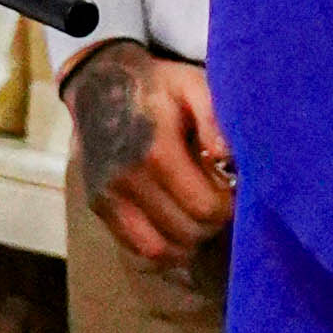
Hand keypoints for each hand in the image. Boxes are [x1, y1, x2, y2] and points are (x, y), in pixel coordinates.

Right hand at [69, 37, 233, 263]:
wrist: (99, 83)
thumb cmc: (157, 86)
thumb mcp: (192, 86)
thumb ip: (214, 119)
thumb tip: (230, 159)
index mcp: (156, 152)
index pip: (204, 208)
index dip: (229, 208)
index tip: (235, 193)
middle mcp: (127, 180)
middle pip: (186, 232)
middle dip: (211, 224)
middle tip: (220, 205)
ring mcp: (108, 197)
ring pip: (159, 250)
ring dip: (187, 241)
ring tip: (199, 219)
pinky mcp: (98, 206)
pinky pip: (134, 246)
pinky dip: (161, 247)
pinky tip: (176, 227)